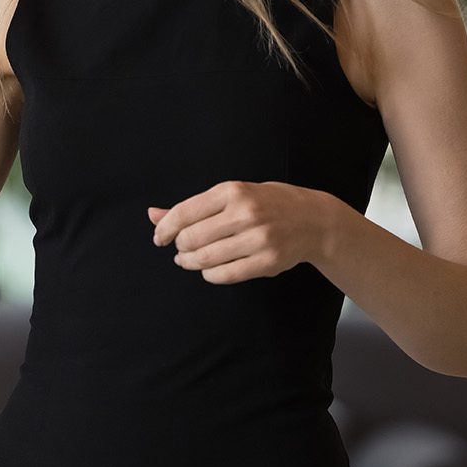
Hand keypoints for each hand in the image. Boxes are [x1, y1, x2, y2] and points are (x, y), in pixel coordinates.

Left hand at [150, 180, 353, 283]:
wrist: (313, 220)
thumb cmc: (266, 204)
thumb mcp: (231, 195)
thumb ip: (192, 207)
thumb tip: (153, 215)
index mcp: (232, 192)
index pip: (184, 213)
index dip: (165, 229)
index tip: (160, 238)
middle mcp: (245, 213)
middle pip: (192, 238)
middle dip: (179, 247)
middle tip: (181, 249)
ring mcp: (258, 239)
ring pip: (206, 259)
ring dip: (191, 263)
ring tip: (189, 260)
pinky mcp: (267, 262)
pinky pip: (225, 275)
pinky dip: (210, 274)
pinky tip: (209, 270)